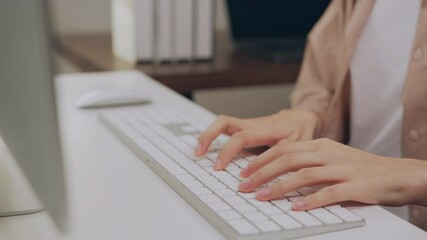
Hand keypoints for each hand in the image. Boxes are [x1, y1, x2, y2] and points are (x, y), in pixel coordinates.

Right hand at [195, 110, 319, 169]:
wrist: (301, 118)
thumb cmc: (300, 133)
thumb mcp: (298, 146)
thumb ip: (282, 157)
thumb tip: (265, 172)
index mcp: (266, 128)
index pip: (242, 136)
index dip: (228, 151)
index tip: (219, 166)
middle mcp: (253, 124)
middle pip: (225, 122)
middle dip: (209, 136)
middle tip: (199, 153)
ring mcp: (247, 124)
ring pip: (222, 123)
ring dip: (208, 135)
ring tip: (198, 151)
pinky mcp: (244, 128)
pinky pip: (225, 128)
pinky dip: (213, 136)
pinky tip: (207, 148)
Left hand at [238, 138, 426, 209]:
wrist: (397, 174)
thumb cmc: (361, 168)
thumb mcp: (332, 157)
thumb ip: (308, 161)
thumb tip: (278, 171)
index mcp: (321, 145)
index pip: (284, 148)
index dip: (261, 160)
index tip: (244, 172)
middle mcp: (329, 153)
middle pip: (288, 159)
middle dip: (262, 173)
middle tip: (244, 186)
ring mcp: (342, 168)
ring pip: (304, 174)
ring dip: (280, 186)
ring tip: (262, 197)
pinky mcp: (355, 185)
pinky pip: (329, 193)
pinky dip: (310, 201)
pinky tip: (296, 208)